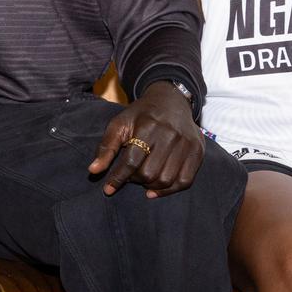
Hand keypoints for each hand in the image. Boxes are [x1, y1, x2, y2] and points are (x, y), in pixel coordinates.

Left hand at [88, 81, 202, 198]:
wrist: (171, 100)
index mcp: (148, 126)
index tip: (108, 189)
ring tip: (143, 178)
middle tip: (130, 175)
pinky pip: (185, 181)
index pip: (132, 161)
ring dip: (150, 185)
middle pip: (149, 173)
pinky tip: (157, 188)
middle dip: (135, 180)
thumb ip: (106, 147)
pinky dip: (169, 190)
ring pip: (166, 180)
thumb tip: (93, 170)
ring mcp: (186, 143)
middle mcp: (170, 134)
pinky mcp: (197, 151)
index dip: (118, 178)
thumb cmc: (141, 114)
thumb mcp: (120, 123)